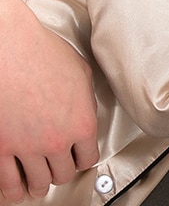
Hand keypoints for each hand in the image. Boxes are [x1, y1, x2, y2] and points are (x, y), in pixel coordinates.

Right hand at [0, 0, 98, 202]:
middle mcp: (56, 140)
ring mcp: (27, 148)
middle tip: (58, 168)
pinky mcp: (1, 149)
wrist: (12, 50)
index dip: (84, 158)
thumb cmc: (44, 55)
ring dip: (38, 185)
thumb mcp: (81, 73)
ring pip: (37, 184)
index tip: (80, 158)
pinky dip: (13, 189)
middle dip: (62, 171)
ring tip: (38, 183)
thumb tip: (86, 111)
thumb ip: (86, 100)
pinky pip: (8, 183)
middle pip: (63, 174)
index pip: (88, 158)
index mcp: (81, 123)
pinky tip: (15, 188)